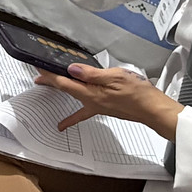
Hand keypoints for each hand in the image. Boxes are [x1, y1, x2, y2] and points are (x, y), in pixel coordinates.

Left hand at [37, 64, 180, 139]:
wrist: (153, 110)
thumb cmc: (138, 93)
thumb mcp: (116, 77)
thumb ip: (92, 74)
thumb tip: (72, 69)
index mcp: (92, 93)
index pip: (64, 83)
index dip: (50, 75)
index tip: (38, 68)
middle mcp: (91, 102)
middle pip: (66, 89)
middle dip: (50, 82)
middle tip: (37, 77)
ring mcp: (97, 106)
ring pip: (73, 97)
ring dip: (61, 90)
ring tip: (48, 86)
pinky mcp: (104, 108)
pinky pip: (85, 111)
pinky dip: (73, 116)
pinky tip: (65, 123)